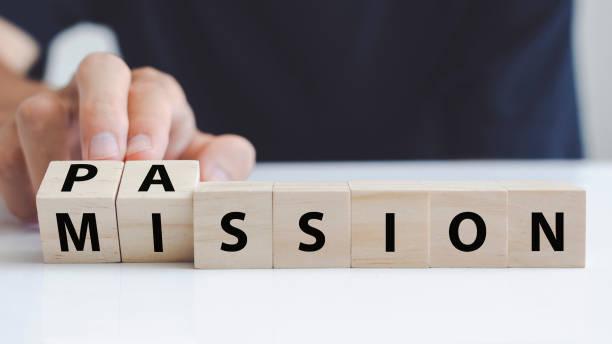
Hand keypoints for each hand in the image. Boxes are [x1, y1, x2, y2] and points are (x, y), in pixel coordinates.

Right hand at [0, 52, 255, 221]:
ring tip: (69, 202)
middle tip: (108, 163)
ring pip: (40, 110)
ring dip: (52, 159)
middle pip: (100, 70)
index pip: (155, 90)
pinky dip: (23, 189)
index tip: (147, 162)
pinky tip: (44, 212)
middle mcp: (106, 93)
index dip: (150, 123)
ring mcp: (58, 112)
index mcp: (153, 95)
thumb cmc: (158, 158)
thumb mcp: (198, 158)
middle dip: (104, 116)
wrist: (98, 155)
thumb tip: (214, 179)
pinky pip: (6, 154)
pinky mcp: (18, 138)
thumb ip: (225, 161)